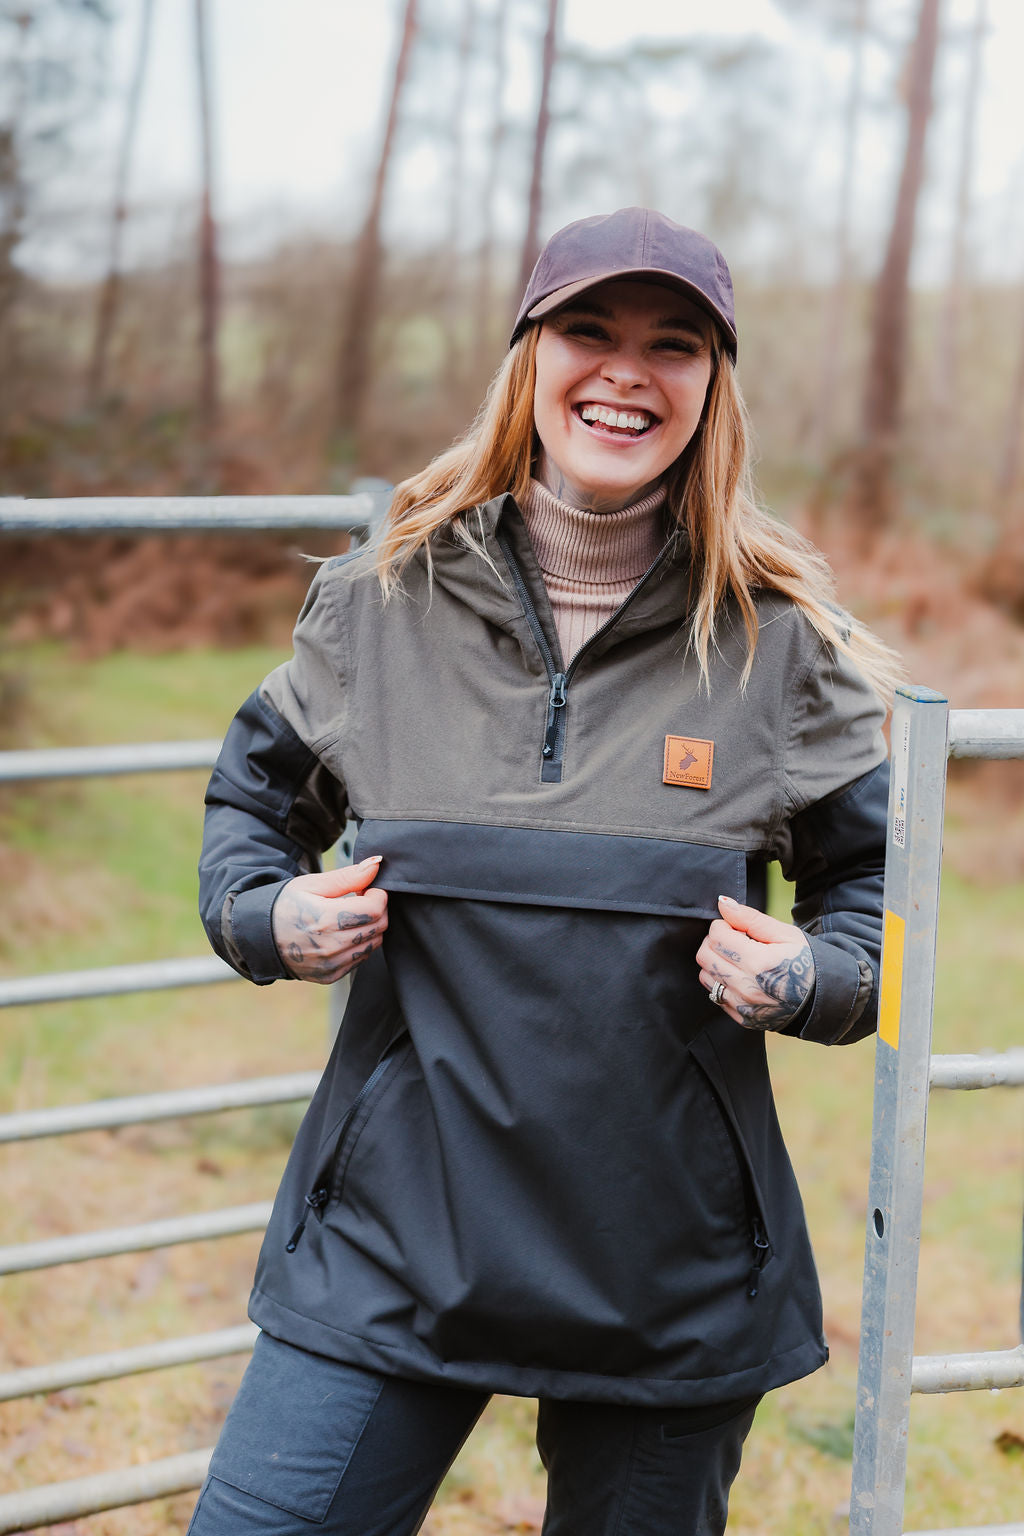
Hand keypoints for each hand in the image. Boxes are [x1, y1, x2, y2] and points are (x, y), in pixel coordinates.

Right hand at [272, 857, 387, 983]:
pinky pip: (361, 958)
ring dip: (369, 927)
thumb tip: (376, 864)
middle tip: (359, 899)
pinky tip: (342, 932)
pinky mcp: (330, 976)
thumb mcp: (313, 884)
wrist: (260, 936)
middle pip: (379, 926)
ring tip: (350, 916)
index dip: (377, 894)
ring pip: (374, 943)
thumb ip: (348, 876)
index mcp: (326, 919)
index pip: (375, 908)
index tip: (366, 888)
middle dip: (376, 909)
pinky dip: (359, 944)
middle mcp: (331, 946)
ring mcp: (331, 964)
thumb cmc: (285, 905)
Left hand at [696, 895, 813, 1030]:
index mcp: (759, 963)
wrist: (824, 1001)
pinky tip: (741, 976)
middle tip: (736, 940)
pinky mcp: (742, 1018)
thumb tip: (723, 904)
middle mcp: (747, 988)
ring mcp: (743, 1006)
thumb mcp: (786, 935)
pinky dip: (722, 982)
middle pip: (705, 956)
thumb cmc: (807, 962)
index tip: (738, 928)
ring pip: (705, 976)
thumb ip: (751, 919)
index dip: (724, 925)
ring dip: (716, 962)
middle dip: (715, 942)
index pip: (716, 936)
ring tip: (739, 958)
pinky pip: (715, 995)